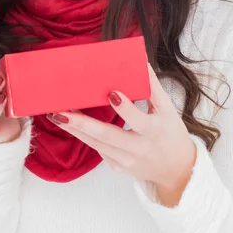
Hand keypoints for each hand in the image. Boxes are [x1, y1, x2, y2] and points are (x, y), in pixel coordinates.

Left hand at [46, 63, 196, 194]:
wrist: (176, 170)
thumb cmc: (170, 134)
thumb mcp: (168, 110)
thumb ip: (153, 87)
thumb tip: (141, 62)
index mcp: (155, 131)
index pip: (138, 120)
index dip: (125, 109)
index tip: (111, 93)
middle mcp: (139, 149)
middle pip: (108, 136)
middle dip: (82, 123)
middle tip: (61, 111)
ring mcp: (126, 161)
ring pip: (96, 144)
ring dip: (74, 129)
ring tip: (55, 114)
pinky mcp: (117, 166)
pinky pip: (97, 149)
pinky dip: (82, 136)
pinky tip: (68, 124)